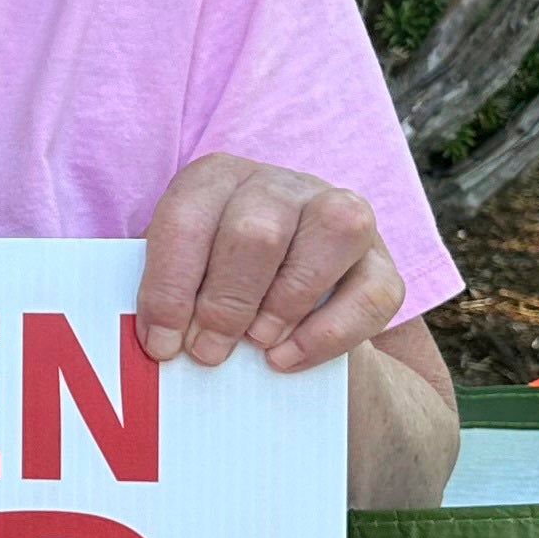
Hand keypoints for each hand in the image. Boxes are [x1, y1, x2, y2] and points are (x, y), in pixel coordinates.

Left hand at [137, 153, 402, 374]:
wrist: (288, 315)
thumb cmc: (214, 290)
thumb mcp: (181, 280)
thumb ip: (166, 297)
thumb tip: (156, 340)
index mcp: (216, 179)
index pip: (187, 218)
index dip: (170, 286)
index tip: (162, 343)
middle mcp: (279, 185)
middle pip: (257, 229)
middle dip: (226, 302)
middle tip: (208, 351)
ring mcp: (338, 214)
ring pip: (332, 231)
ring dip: (286, 301)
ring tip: (256, 344)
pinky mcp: (382, 262)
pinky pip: (373, 291)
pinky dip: (329, 333)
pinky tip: (288, 358)